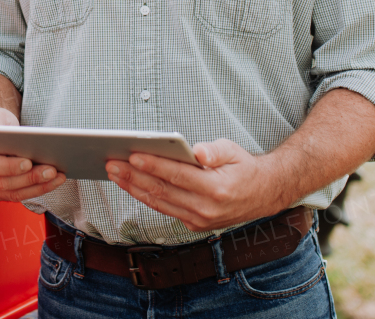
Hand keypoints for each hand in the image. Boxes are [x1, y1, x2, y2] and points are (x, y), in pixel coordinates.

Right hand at [0, 108, 68, 202]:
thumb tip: (15, 138)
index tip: (28, 162)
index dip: (8, 166)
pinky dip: (37, 190)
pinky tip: (53, 181)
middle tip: (52, 170)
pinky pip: (18, 196)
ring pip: (13, 193)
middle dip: (29, 178)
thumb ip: (0, 126)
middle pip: (3, 183)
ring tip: (58, 176)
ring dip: (38, 187)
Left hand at [105, 139, 280, 231]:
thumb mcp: (234, 151)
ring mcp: (199, 219)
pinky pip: (164, 209)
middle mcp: (205, 208)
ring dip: (133, 187)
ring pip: (159, 202)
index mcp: (216, 189)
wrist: (262, 195)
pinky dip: (145, 197)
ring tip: (114, 173)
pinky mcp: (194, 224)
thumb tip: (199, 152)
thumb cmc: (243, 167)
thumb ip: (215, 151)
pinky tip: (131, 185)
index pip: (177, 175)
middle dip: (133, 176)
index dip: (153, 165)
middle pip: (162, 190)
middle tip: (112, 163)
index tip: (132, 155)